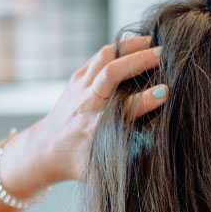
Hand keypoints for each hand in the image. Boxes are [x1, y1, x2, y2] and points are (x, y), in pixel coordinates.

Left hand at [29, 36, 167, 182]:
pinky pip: (99, 57)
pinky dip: (119, 47)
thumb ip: (126, 162)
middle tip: (163, 54)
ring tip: (153, 41)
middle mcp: (84, 104)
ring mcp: (78, 88)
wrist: (44, 149)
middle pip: (110, 74)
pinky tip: (138, 43)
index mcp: (93, 128)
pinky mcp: (77, 78)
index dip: (146, 100)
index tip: (166, 92)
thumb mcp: (100, 171)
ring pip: (103, 58)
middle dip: (137, 61)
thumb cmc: (77, 162)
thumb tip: (156, 151)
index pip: (123, 109)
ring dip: (129, 47)